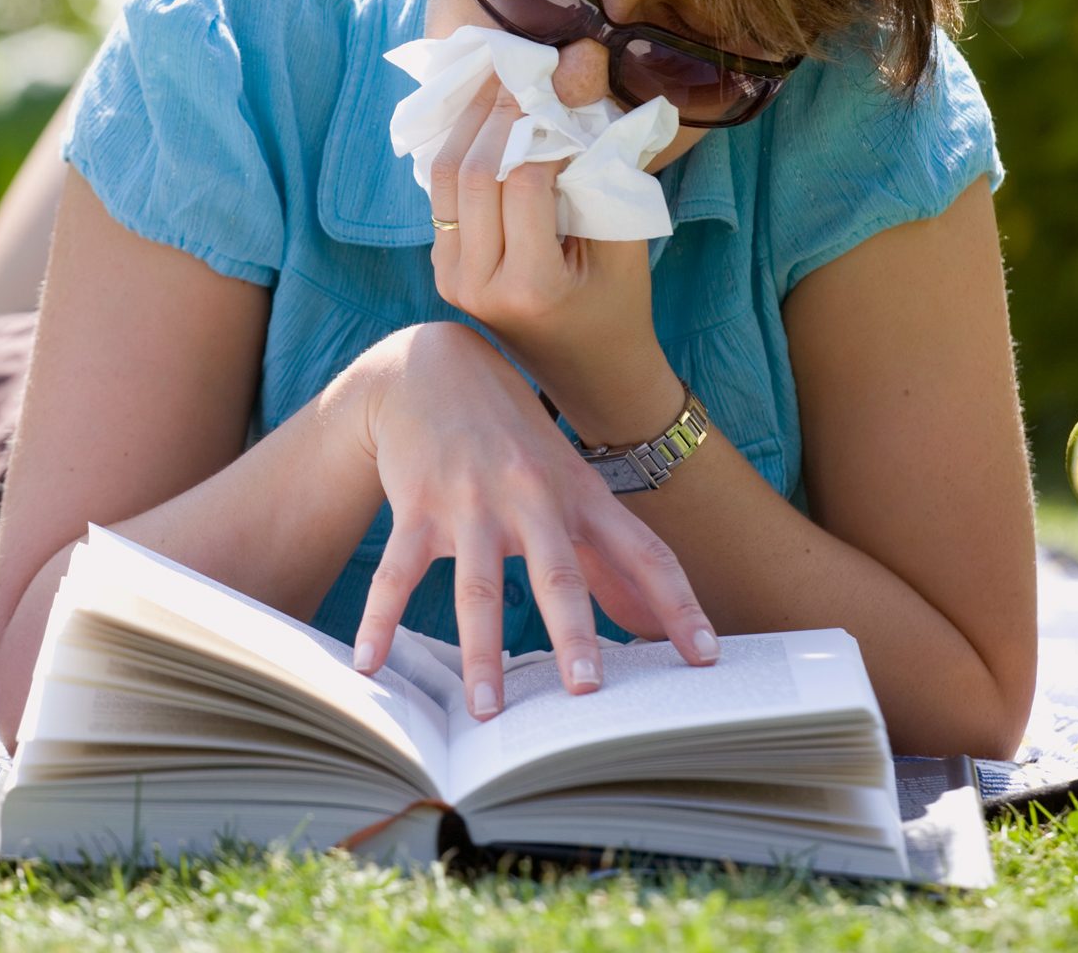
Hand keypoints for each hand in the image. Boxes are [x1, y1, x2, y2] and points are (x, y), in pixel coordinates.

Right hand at [348, 322, 719, 717]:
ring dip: (481, 650)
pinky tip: (371, 663)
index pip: (645, 553)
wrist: (432, 367)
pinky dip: (380, 620)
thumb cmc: (513, 439)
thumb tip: (653, 627)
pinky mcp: (417, 504)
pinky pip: (396, 573)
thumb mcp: (571, 487)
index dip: (679, 604)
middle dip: (574, 633)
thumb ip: (611, 559)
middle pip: (559, 573)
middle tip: (587, 690)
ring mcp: (472, 501)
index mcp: (582, 497)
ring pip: (479, 585)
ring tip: (487, 710)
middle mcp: (532, 497)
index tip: (707, 656)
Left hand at [426, 77, 669, 433]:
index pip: (522, 182)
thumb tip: (577, 96)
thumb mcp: (627, 245)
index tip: (559, 93)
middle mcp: (477, 285)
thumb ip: (604, 177)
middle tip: (520, 69)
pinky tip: (483, 120)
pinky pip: (441, 197)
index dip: (539, 130)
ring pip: (444, 179)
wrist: (590, 374)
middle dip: (496, 113)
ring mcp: (451, 280)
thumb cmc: (620, 308)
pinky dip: (460, 151)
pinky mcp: (443, 269)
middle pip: (472, 173)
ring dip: (469, 124)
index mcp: (530, 287)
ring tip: (497, 82)